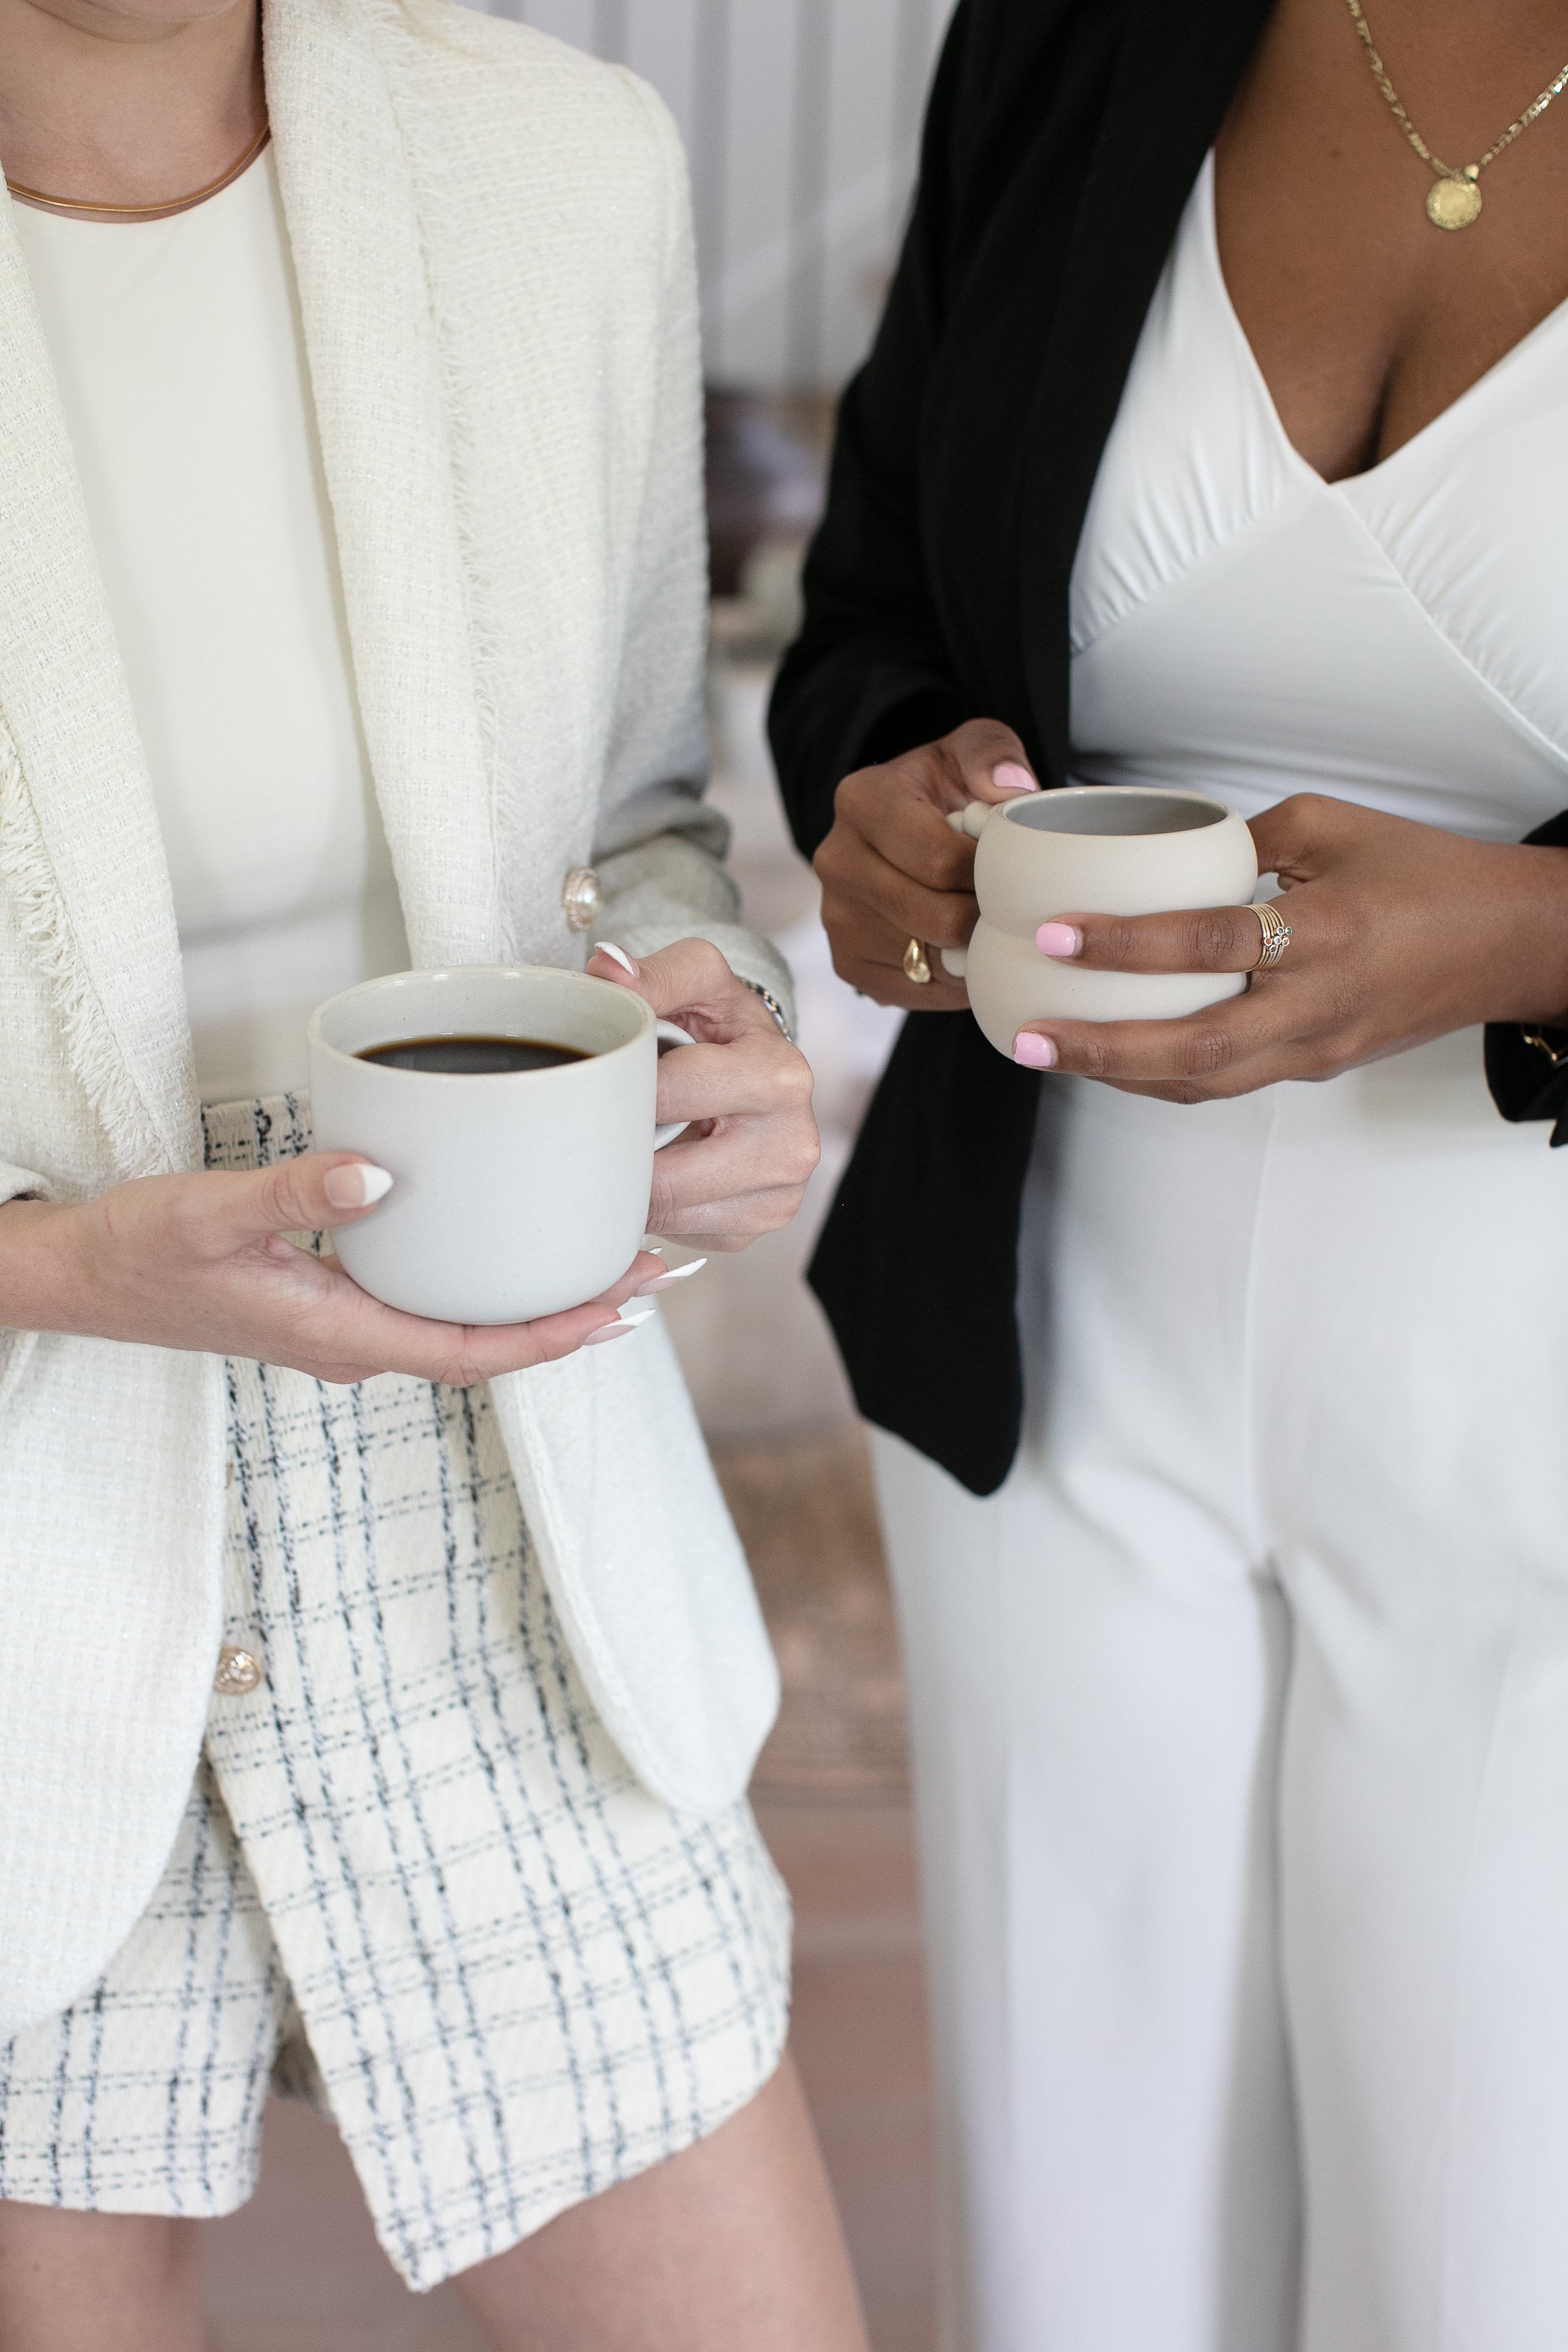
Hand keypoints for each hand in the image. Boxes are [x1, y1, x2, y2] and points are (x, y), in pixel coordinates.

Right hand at [0, 1157, 662, 1382]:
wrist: (81, 1277)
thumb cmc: (139, 1252)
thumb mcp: (209, 1212)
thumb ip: (291, 1192)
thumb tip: (378, 1178)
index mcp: (342, 1336)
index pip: (475, 1351)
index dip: (556, 1335)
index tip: (622, 1304)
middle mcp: (357, 1345)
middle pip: (490, 1345)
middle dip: (572, 1316)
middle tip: (650, 1270)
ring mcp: (346, 1329)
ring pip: (464, 1326)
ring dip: (536, 1302)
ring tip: (606, 1259)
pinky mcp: (333, 1304)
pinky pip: (432, 1304)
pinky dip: (486, 1283)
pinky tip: (511, 1247)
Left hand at [586, 936, 818, 1247]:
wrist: (761, 1071)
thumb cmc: (723, 1026)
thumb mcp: (698, 980)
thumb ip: (653, 973)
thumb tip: (607, 969)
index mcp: (780, 1076)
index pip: (671, 1094)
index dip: (622, 1088)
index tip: (601, 1079)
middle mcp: (792, 1144)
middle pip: (667, 1176)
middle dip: (622, 1150)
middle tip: (597, 1123)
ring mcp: (778, 1197)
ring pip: (667, 1214)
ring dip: (633, 1184)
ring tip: (629, 1143)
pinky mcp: (754, 1230)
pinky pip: (679, 1232)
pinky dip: (656, 1207)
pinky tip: (659, 1170)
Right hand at [812, 719, 1040, 1007]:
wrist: (906, 832)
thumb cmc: (946, 789)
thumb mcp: (970, 750)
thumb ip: (993, 753)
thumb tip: (1010, 789)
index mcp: (862, 800)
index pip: (940, 859)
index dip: (990, 873)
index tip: (1008, 866)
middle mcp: (835, 860)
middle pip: (936, 917)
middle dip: (984, 915)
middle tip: (1006, 901)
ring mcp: (836, 917)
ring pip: (930, 959)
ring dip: (971, 950)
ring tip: (986, 921)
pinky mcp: (846, 963)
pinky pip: (917, 990)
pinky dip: (953, 980)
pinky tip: (963, 948)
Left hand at [1011, 794, 1567, 1100]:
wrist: (1508, 943)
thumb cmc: (1427, 874)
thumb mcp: (1335, 825)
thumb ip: (1245, 837)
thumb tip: (1165, 849)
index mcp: (1325, 932)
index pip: (1209, 942)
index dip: (1126, 943)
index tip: (1056, 934)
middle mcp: (1317, 1003)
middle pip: (1194, 1048)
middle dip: (1101, 1048)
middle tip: (1028, 1038)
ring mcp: (1317, 1047)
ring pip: (1204, 1083)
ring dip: (1120, 1074)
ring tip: (1050, 1054)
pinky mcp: (1316, 1066)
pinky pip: (1226, 1084)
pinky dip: (1162, 1079)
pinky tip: (1111, 1061)